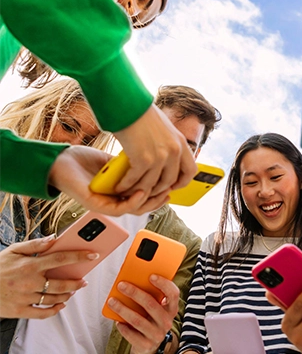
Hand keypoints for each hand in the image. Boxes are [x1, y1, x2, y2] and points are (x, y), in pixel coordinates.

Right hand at [0, 236, 93, 318]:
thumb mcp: (14, 249)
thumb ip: (35, 243)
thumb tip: (54, 238)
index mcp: (30, 264)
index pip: (61, 258)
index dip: (79, 256)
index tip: (93, 255)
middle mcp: (30, 282)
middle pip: (61, 283)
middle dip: (76, 282)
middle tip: (83, 280)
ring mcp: (25, 298)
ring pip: (53, 299)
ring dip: (67, 295)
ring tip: (73, 291)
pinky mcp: (19, 311)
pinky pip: (41, 313)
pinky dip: (54, 311)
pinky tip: (60, 305)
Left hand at [48, 146, 168, 215]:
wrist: (60, 160)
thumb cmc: (83, 161)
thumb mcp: (114, 162)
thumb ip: (130, 166)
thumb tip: (152, 161)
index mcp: (117, 192)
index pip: (142, 199)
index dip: (158, 195)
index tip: (171, 185)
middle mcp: (112, 201)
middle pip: (141, 208)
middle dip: (158, 201)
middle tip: (170, 191)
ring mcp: (103, 204)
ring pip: (132, 210)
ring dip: (149, 202)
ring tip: (160, 192)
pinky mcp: (94, 204)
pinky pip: (118, 209)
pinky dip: (132, 201)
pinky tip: (142, 191)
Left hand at [106, 275, 178, 353]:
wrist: (150, 344)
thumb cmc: (151, 319)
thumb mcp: (157, 307)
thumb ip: (153, 295)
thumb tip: (136, 278)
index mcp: (171, 309)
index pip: (173, 294)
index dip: (163, 284)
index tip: (151, 276)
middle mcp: (166, 321)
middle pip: (151, 304)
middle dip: (134, 292)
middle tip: (121, 285)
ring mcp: (157, 334)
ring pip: (137, 320)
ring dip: (122, 309)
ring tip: (112, 301)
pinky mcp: (146, 345)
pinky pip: (131, 334)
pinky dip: (122, 327)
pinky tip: (117, 321)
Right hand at [114, 104, 196, 195]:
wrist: (128, 104)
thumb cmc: (140, 113)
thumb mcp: (163, 128)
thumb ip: (167, 143)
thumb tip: (163, 156)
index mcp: (181, 142)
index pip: (191, 170)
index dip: (182, 182)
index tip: (172, 186)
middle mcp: (174, 150)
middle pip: (170, 182)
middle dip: (156, 190)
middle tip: (146, 191)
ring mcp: (160, 156)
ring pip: (151, 185)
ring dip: (138, 191)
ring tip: (128, 191)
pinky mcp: (144, 159)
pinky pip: (135, 180)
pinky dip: (126, 186)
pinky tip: (119, 186)